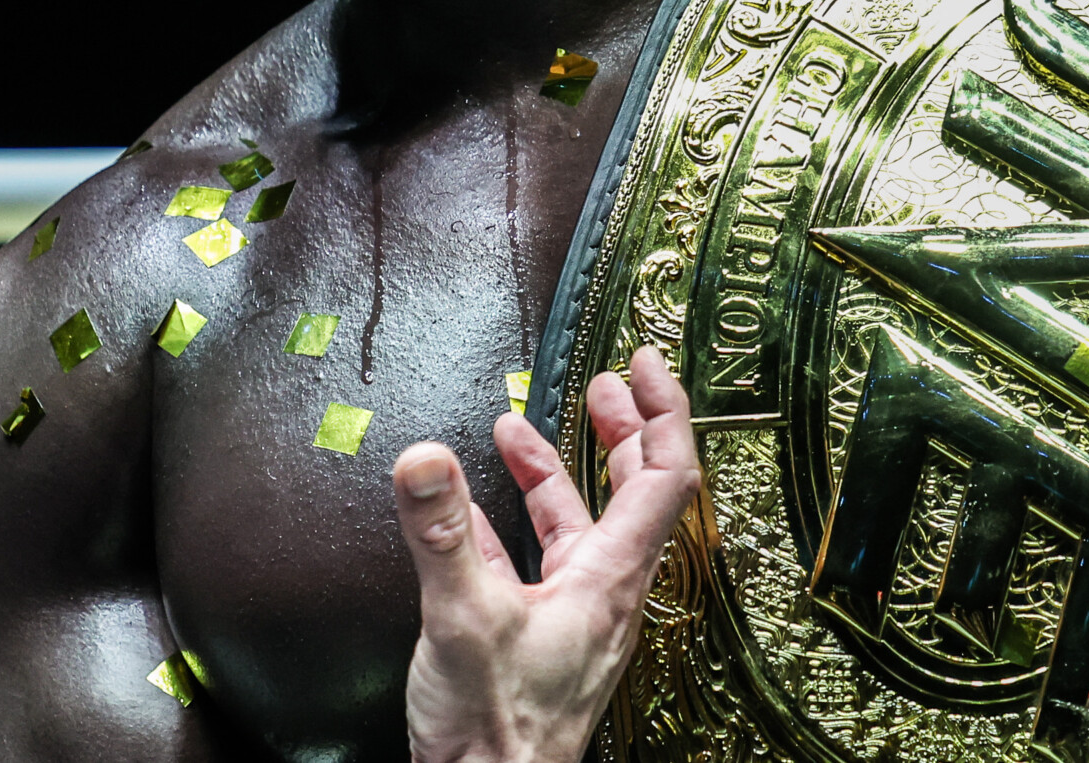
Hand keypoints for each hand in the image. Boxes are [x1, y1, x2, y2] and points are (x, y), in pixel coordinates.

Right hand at [392, 346, 699, 762]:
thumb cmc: (497, 735)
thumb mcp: (461, 619)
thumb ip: (441, 534)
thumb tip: (424, 460)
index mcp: (610, 580)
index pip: (664, 477)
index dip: (662, 411)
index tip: (643, 362)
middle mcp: (604, 593)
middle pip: (632, 492)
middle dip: (617, 429)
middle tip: (602, 382)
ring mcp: (574, 617)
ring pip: (578, 526)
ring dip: (552, 471)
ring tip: (514, 428)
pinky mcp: (538, 639)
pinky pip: (533, 564)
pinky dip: (508, 526)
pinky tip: (470, 513)